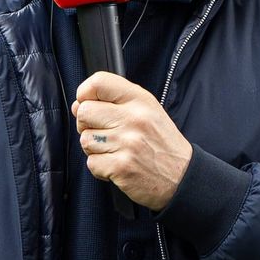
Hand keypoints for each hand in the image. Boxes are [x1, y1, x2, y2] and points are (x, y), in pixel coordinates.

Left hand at [71, 71, 192, 210]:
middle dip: (86, 124)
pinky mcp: (121, 167)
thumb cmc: (161, 143)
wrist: (183, 177)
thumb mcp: (147, 111)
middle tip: (103, 133)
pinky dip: (100, 167)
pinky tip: (116, 165)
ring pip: (85, 140)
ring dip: (94, 149)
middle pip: (85, 112)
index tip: (85, 103)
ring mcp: (127, 143)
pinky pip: (91, 163)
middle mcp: (134, 119)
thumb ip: (115, 102)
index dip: (84, 92)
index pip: (99, 83)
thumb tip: (77, 104)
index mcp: (140, 100)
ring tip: (114, 151)